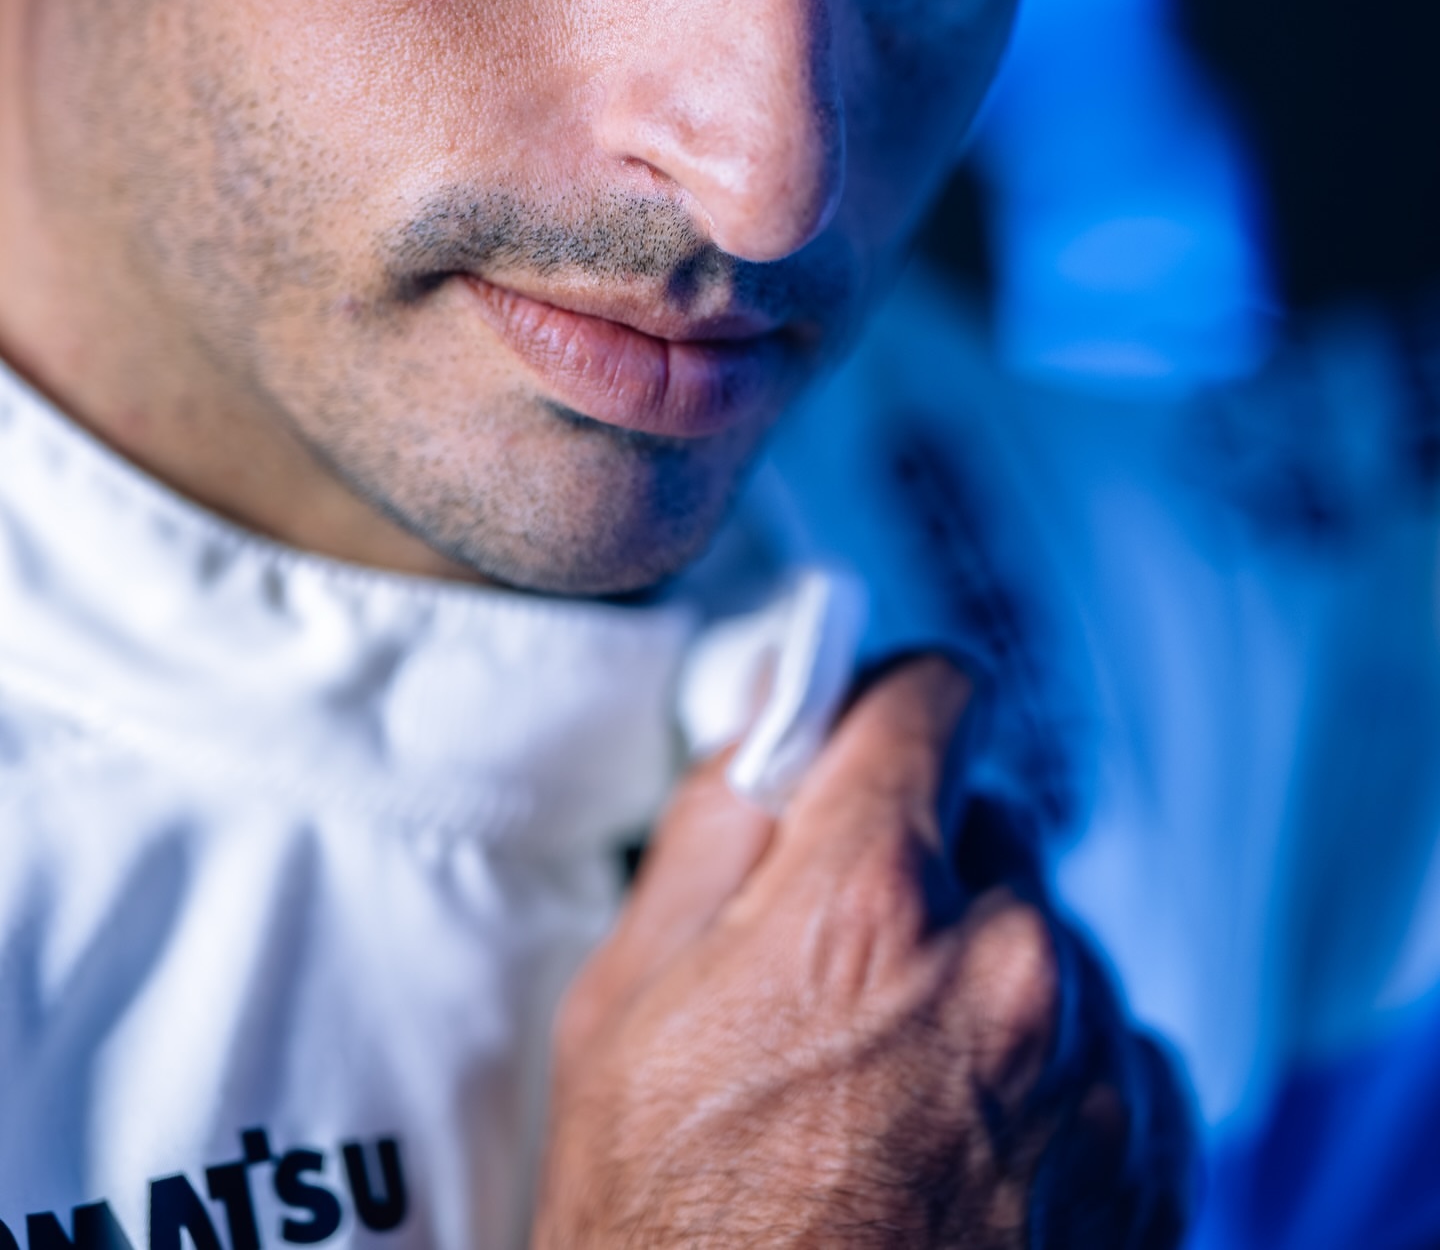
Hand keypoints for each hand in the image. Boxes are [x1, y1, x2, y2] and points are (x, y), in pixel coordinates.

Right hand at [532, 657, 1191, 1248]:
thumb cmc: (664, 1239)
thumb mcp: (621, 1008)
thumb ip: (714, 830)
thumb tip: (775, 724)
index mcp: (868, 900)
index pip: (934, 696)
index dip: (893, 708)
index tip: (879, 738)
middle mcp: (1007, 964)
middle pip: (994, 826)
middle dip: (924, 868)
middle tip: (844, 969)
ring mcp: (1094, 1071)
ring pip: (1055, 939)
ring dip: (990, 975)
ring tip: (899, 1088)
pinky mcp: (1149, 1162)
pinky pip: (1114, 1047)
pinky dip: (1054, 1067)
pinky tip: (967, 1145)